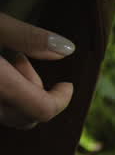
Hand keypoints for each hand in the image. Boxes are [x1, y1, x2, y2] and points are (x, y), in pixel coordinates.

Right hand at [0, 14, 75, 128]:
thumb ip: (27, 37)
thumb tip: (66, 49)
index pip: (41, 110)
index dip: (61, 100)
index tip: (67, 86)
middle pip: (24, 116)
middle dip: (32, 89)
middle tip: (16, 56)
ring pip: (6, 114)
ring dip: (13, 91)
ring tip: (1, 58)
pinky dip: (2, 94)